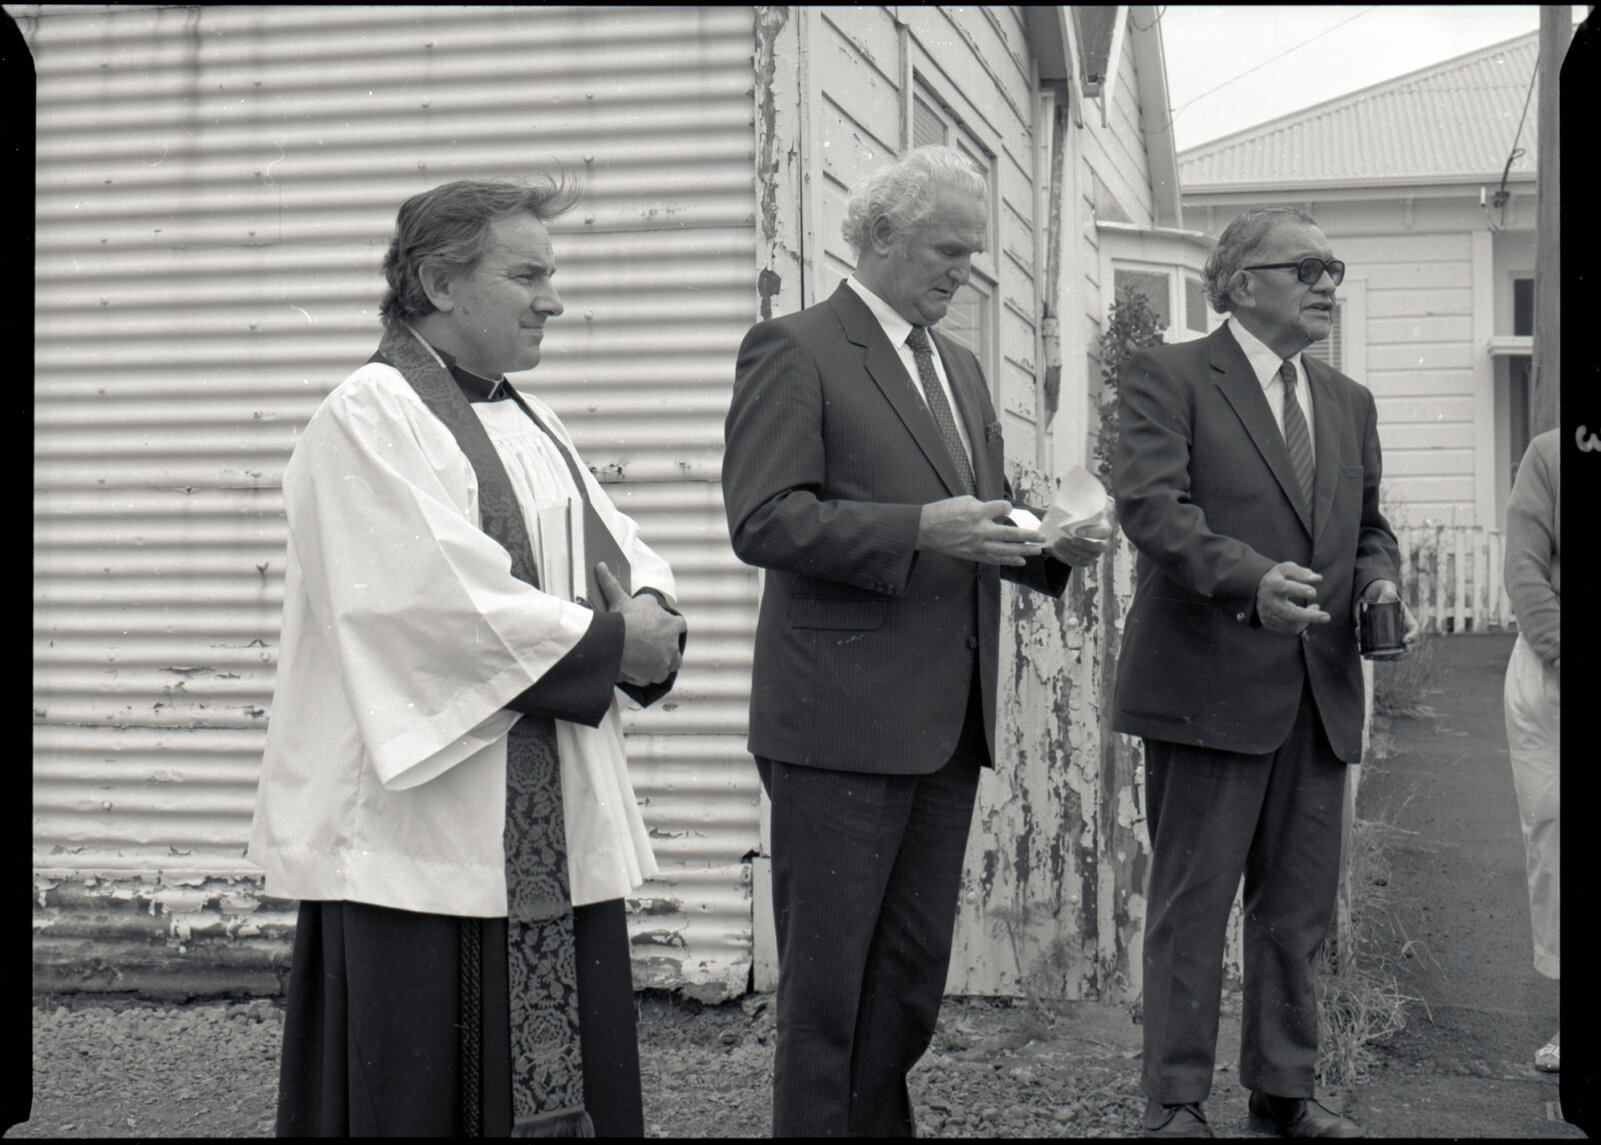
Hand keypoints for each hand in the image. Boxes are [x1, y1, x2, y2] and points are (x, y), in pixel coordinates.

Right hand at [596, 563, 686, 685]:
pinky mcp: (657, 674)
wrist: (619, 640)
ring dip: (661, 665)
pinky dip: (645, 677)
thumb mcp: (620, 597)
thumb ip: (611, 583)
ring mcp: (666, 660)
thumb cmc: (623, 619)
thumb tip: (601, 566)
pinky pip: (653, 678)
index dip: (671, 627)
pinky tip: (635, 674)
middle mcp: (673, 642)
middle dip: (668, 651)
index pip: (679, 625)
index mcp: (670, 623)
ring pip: (670, 666)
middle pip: (677, 650)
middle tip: (653, 650)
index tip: (663, 629)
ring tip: (646, 665)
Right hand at [916, 497, 1044, 566]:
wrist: (925, 529)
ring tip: (1038, 550)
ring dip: (1024, 551)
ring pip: (1006, 550)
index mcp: (978, 513)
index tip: (1007, 509)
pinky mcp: (973, 554)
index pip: (1003, 509)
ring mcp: (977, 545)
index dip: (1008, 508)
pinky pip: (994, 559)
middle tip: (1042, 537)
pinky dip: (1008, 560)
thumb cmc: (943, 512)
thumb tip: (997, 511)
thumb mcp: (964, 501)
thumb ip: (983, 506)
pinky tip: (1021, 560)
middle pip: (1011, 534)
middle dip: (1029, 536)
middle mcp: (980, 530)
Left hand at [1050, 497, 1114, 565]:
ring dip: (1071, 550)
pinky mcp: (1085, 561)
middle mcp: (1103, 542)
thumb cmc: (1076, 516)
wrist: (1068, 528)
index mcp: (1104, 526)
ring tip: (1058, 542)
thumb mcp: (1078, 508)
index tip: (1076, 531)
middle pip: (1098, 547)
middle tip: (1069, 539)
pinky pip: (1078, 562)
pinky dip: (1066, 557)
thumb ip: (1080, 502)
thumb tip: (1075, 492)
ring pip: (1086, 556)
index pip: (1104, 531)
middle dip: (1083, 544)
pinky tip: (1057, 549)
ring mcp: (1095, 553)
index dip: (1091, 532)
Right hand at [1255, 561, 1330, 635]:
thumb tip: (1318, 579)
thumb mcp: (1286, 569)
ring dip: (1308, 620)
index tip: (1313, 593)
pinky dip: (1301, 625)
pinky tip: (1307, 616)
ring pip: (1291, 624)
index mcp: (1272, 585)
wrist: (1256, 590)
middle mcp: (1268, 601)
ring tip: (1316, 609)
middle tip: (1327, 617)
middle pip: (1289, 613)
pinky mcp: (1268, 624)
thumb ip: (1302, 573)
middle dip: (1309, 616)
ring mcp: (1267, 615)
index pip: (1285, 588)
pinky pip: (1289, 630)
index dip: (1299, 590)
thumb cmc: (1277, 578)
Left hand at [1361, 578, 1419, 655]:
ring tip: (1368, 652)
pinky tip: (1358, 631)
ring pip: (1385, 653)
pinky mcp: (1371, 637)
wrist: (1368, 594)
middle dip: (1394, 655)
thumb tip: (1386, 598)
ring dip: (1377, 655)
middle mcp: (1397, 632)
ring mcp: (1385, 637)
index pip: (1414, 632)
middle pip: (1401, 650)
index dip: (1412, 638)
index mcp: (1406, 621)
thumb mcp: (1387, 589)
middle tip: (1384, 655)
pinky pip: (1369, 646)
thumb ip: (1388, 593)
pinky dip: (1363, 644)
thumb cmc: (1383, 591)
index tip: (1405, 640)